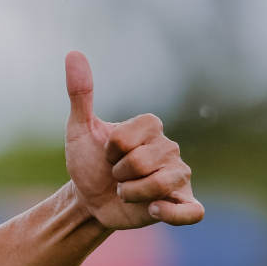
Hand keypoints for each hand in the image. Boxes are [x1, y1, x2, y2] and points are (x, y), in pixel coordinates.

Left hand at [64, 51, 203, 229]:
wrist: (88, 200)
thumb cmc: (87, 162)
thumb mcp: (78, 129)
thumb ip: (80, 93)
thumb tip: (73, 52)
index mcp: (150, 128)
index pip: (132, 134)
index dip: (112, 148)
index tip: (106, 152)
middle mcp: (170, 148)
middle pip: (144, 161)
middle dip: (119, 173)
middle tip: (115, 175)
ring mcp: (180, 176)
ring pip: (161, 185)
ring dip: (131, 193)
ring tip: (126, 192)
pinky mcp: (183, 204)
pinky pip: (193, 212)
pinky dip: (171, 213)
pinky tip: (151, 210)